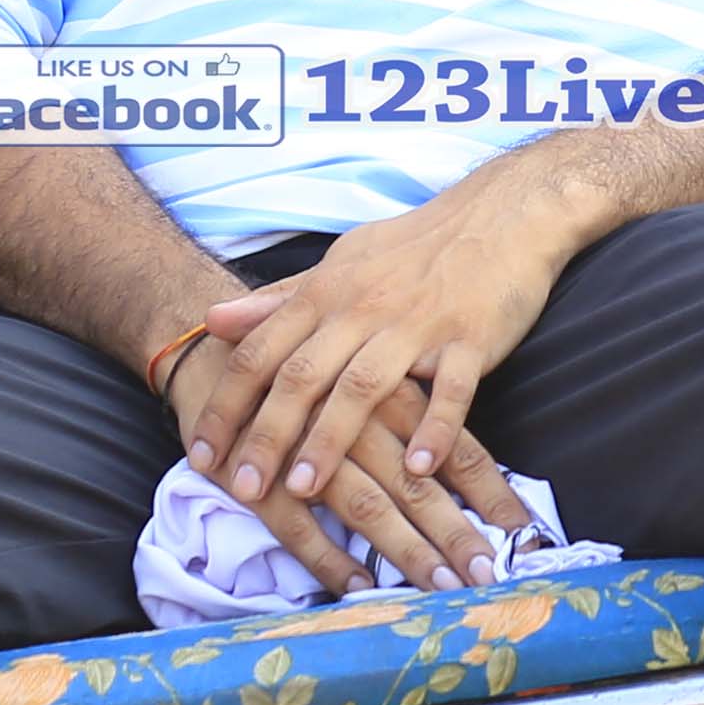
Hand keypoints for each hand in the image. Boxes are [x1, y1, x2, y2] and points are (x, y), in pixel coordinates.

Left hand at [172, 188, 556, 593]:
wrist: (501, 215)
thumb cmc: (414, 247)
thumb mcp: (339, 263)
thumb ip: (278, 298)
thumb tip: (212, 319)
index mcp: (327, 293)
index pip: (261, 353)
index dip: (227, 404)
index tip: (202, 453)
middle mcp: (364, 309)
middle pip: (302, 377)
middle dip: (267, 435)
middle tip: (243, 489)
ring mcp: (418, 325)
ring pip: (364, 387)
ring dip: (330, 439)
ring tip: (305, 488)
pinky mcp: (471, 338)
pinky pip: (451, 389)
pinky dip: (435, 428)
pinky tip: (420, 468)